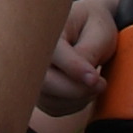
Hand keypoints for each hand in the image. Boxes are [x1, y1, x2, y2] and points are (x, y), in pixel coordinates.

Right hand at [42, 0, 120, 114]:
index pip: (55, 53)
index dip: (74, 68)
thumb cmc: (92, 25)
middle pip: (46, 82)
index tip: (94, 79)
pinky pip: (56, 107)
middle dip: (77, 89)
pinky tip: (84, 87)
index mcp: (45, 29)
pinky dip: (75, 103)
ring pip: (52, 99)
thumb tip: (86, 79)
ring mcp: (31, 75)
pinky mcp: (39, 93)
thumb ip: (91, 51)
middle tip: (101, 83)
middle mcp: (31, 54)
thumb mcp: (99, 31)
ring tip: (96, 81)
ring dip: (79, 97)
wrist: (82, 28)